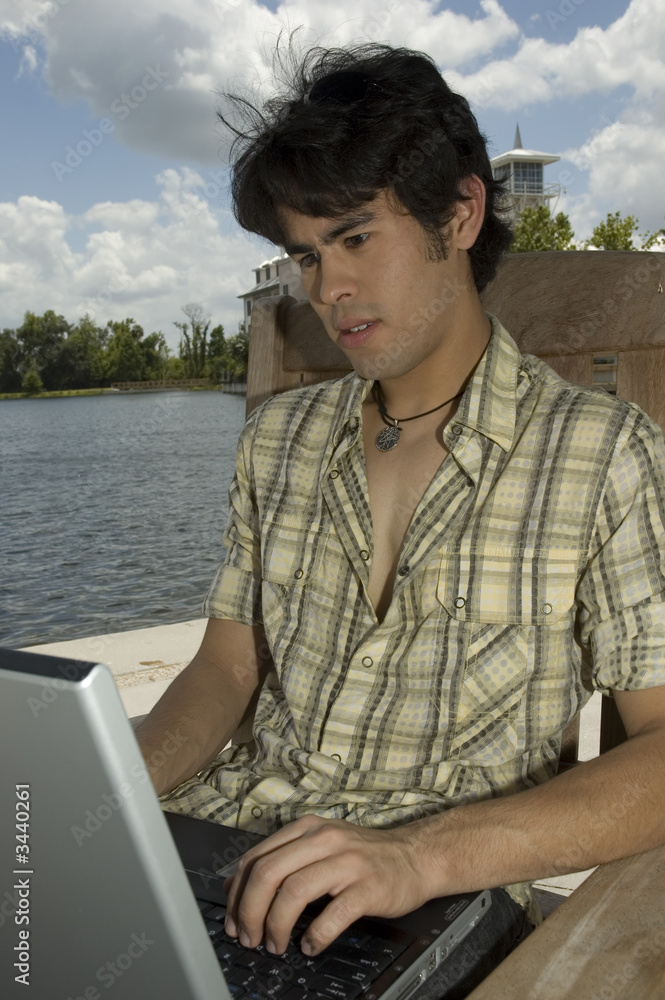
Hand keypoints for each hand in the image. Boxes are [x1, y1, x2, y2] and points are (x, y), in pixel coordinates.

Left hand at [223, 814, 441, 956]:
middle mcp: (324, 839)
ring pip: (294, 892)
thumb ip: (280, 860)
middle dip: (250, 911)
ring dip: (276, 925)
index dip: (237, 894)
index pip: (257, 858)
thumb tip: (235, 885)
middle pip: (269, 873)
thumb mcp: (318, 846)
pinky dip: (315, 935)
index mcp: (307, 828)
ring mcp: (348, 862)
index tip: (233, 919)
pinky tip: (310, 946)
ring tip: (274, 945)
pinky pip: (333, 914)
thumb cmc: (363, 857)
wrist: (414, 857)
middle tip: (249, 938)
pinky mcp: (368, 887)